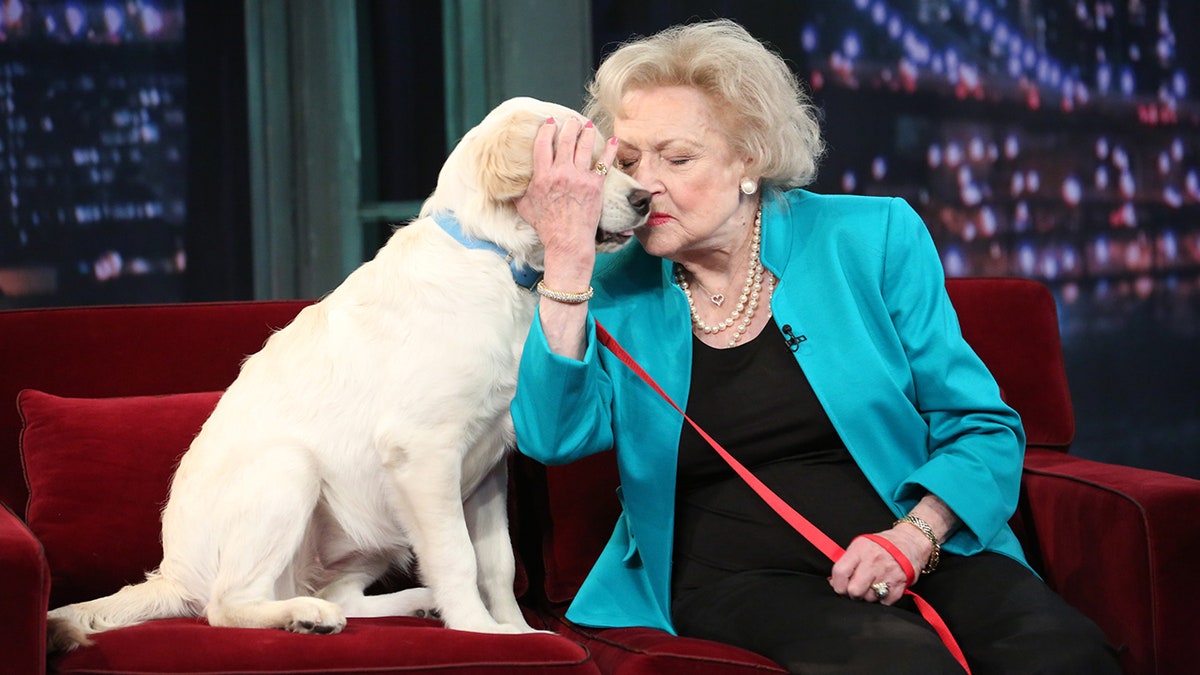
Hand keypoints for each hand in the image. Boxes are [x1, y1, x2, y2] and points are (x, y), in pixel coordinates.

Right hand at [516, 116, 617, 279]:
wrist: (567, 241)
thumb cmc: (546, 226)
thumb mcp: (525, 208)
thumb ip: (517, 192)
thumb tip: (507, 186)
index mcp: (542, 176)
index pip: (543, 144)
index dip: (547, 129)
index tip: (550, 122)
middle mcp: (561, 173)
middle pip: (566, 140)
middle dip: (569, 126)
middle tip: (571, 120)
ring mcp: (580, 178)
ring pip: (585, 146)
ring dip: (587, 132)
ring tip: (588, 125)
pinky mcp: (595, 185)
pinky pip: (605, 163)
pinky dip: (610, 150)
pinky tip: (613, 140)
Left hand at [828, 524, 931, 605]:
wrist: (911, 542)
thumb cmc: (882, 545)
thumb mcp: (860, 545)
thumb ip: (846, 562)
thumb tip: (833, 582)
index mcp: (860, 550)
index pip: (840, 572)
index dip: (837, 585)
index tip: (840, 587)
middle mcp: (873, 561)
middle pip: (854, 591)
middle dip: (853, 594)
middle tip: (857, 589)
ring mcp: (887, 573)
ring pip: (869, 598)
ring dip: (869, 596)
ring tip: (873, 585)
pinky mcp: (900, 584)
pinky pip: (885, 602)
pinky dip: (883, 599)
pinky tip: (884, 588)